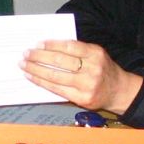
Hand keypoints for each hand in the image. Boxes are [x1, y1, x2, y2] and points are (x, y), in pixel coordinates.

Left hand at [20, 40, 142, 114]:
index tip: (37, 44)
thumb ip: (76, 50)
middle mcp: (92, 69)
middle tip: (26, 53)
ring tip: (24, 65)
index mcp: (95, 53)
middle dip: (39, 57)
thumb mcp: (95, 54)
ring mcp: (87, 85)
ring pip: (55, 76)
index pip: (69, 46)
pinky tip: (32, 77)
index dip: (51, 45)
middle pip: (60, 61)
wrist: (119, 91)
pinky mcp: (82, 98)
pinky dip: (41, 82)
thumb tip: (48, 47)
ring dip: (36, 70)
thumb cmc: (103, 69)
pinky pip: (57, 89)